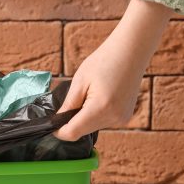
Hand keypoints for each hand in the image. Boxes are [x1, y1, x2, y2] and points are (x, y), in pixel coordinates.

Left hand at [55, 0, 173, 140]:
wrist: (132, 51)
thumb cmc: (104, 60)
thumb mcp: (80, 81)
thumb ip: (67, 105)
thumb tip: (57, 122)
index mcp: (100, 108)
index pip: (72, 133)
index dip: (59, 132)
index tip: (51, 125)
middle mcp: (113, 118)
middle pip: (82, 132)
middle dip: (71, 122)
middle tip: (69, 103)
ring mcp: (122, 119)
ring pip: (92, 128)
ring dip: (84, 119)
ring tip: (88, 95)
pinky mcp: (125, 118)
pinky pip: (103, 123)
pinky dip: (95, 116)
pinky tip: (98, 98)